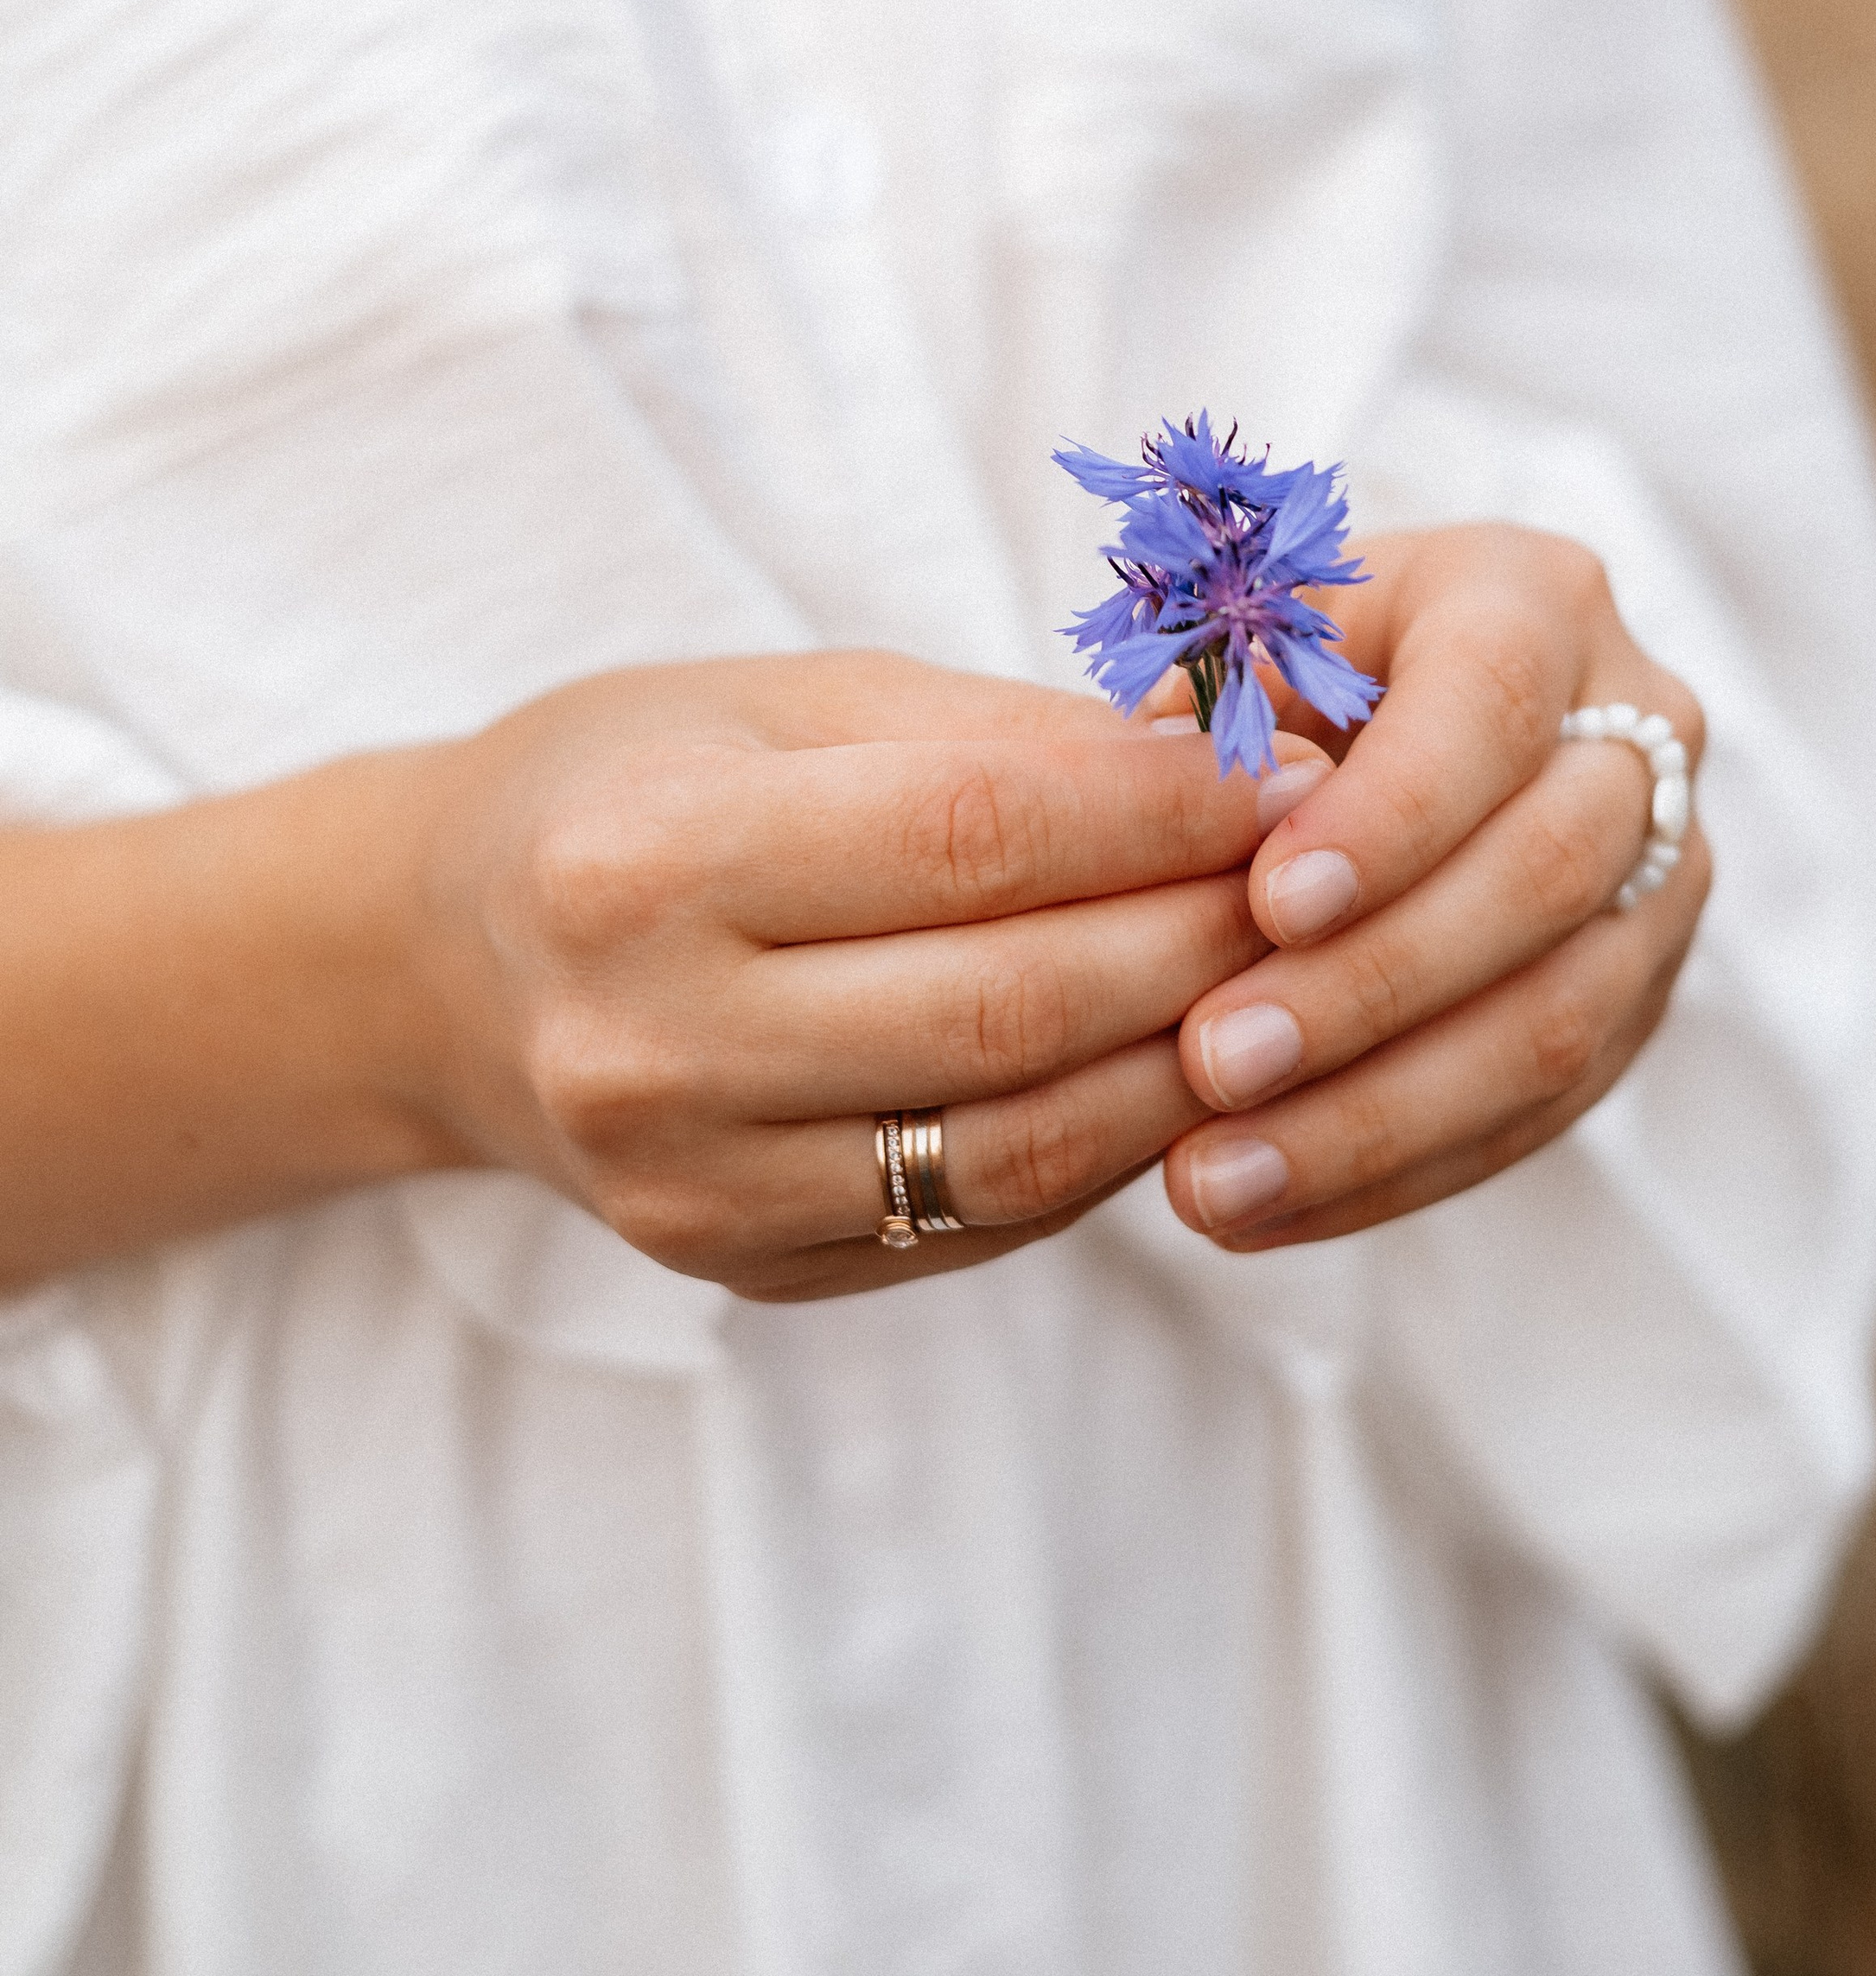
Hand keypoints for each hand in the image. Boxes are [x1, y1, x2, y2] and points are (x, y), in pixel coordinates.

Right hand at [417, 654, 1320, 1301]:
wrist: (447, 964)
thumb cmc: (639, 784)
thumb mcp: (785, 704)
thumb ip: (995, 742)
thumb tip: (1233, 770)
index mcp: (641, 860)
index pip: (966, 837)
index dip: (1157, 808)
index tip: (1287, 768)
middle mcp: (646, 1042)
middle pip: (1010, 1006)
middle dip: (1204, 936)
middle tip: (1327, 878)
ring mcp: (688, 1186)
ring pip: (1019, 1145)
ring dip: (1188, 1062)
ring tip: (1287, 979)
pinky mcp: (741, 1270)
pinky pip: (982, 1221)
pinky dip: (1108, 1144)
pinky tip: (1178, 1066)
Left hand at [1153, 529, 1708, 1248]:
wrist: (1370, 734)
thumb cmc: (1276, 674)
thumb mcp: (1229, 642)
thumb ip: (1207, 702)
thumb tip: (1171, 791)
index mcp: (1534, 602)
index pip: (1494, 704)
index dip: (1393, 816)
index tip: (1267, 903)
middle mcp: (1636, 730)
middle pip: (1542, 874)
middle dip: (1372, 984)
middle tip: (1213, 1062)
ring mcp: (1658, 879)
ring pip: (1557, 1020)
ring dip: (1377, 1116)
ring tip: (1215, 1181)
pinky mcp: (1636, 1002)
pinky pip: (1538, 1114)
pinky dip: (1396, 1170)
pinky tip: (1265, 1210)